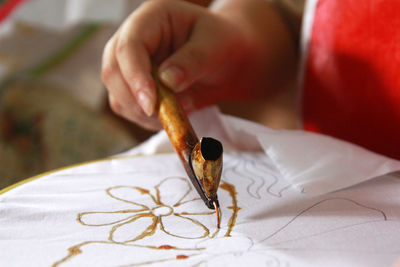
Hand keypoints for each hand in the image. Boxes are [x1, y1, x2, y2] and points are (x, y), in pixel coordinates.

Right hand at [102, 0, 295, 129]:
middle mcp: (134, 39)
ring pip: (117, 93)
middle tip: (163, 117)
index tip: (151, 105)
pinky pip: (128, 108)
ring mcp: (130, 64)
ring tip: (173, 116)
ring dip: (140, 112)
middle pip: (113, 70)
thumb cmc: (223, 44)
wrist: (228, 60)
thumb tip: (166, 82)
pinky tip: (168, 117)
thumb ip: (193, 61)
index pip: (129, 46)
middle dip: (134, 99)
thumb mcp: (215, 46)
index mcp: (152, 18)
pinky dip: (145, 120)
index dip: (135, 77)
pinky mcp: (134, 87)